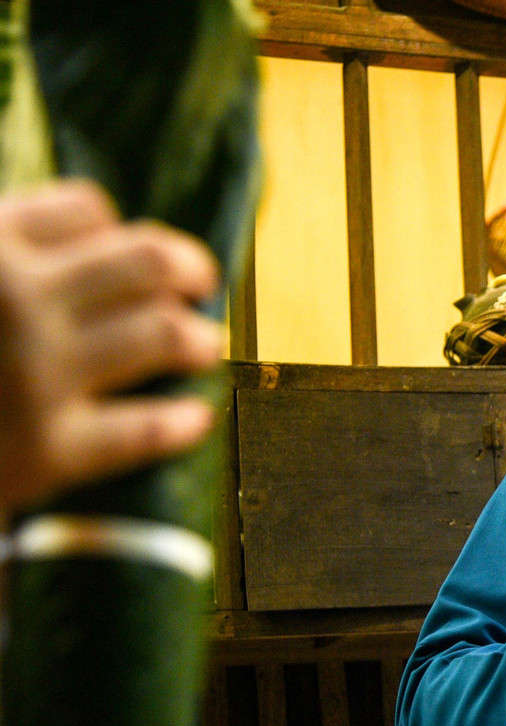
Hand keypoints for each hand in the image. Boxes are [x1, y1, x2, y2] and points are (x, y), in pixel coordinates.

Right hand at [0, 181, 221, 519]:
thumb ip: (2, 244)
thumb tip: (85, 226)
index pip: (88, 210)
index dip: (118, 230)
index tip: (129, 252)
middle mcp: (15, 300)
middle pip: (147, 261)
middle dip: (188, 269)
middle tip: (200, 285)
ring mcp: (35, 374)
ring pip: (164, 334)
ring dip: (197, 340)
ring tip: (201, 347)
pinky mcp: (46, 451)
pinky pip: (143, 432)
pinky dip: (180, 424)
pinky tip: (194, 420)